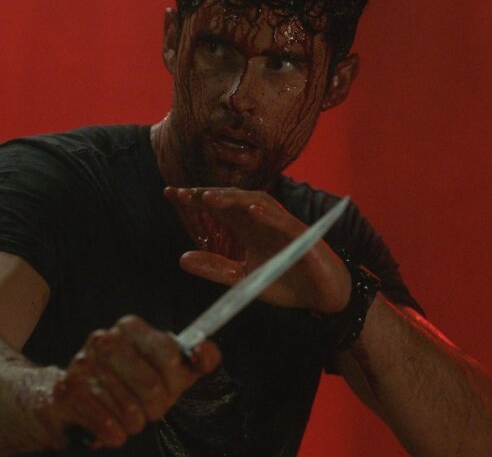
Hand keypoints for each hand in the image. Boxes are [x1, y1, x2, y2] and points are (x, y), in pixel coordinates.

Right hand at [35, 315, 220, 449]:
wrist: (74, 400)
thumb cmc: (130, 383)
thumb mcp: (170, 370)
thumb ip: (197, 359)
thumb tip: (203, 353)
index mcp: (130, 328)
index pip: (170, 356)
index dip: (175, 383)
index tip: (169, 390)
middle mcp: (103, 339)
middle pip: (152, 388)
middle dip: (156, 408)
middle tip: (147, 410)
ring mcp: (83, 364)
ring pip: (130, 412)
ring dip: (134, 424)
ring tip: (125, 417)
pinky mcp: (67, 392)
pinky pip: (108, 426)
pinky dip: (115, 435)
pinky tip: (110, 428)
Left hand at [165, 187, 350, 313]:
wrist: (322, 297)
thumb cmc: (285, 283)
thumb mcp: (242, 280)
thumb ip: (215, 269)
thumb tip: (181, 259)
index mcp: (247, 228)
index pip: (217, 207)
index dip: (195, 199)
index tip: (169, 193)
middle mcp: (262, 221)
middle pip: (232, 200)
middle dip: (207, 194)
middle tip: (182, 194)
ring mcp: (283, 226)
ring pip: (257, 204)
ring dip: (233, 198)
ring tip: (209, 197)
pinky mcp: (303, 237)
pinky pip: (285, 222)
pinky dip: (269, 214)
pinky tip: (252, 209)